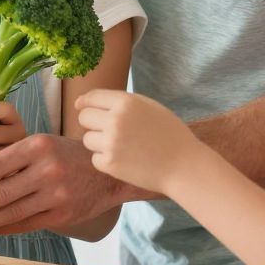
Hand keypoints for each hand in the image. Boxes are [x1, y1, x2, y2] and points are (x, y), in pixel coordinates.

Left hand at [0, 132, 116, 235]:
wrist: (108, 173)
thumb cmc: (64, 155)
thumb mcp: (40, 144)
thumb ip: (9, 158)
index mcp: (35, 145)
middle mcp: (46, 169)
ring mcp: (56, 195)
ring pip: (10, 213)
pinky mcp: (63, 215)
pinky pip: (25, 224)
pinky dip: (3, 227)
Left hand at [75, 90, 198, 193]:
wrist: (183, 166)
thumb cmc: (169, 134)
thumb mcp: (148, 106)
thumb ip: (120, 102)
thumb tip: (85, 102)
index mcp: (125, 102)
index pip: (91, 98)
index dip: (84, 102)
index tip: (81, 106)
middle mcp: (115, 121)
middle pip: (84, 118)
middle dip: (93, 123)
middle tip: (109, 129)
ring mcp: (110, 143)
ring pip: (87, 139)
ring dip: (99, 142)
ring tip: (121, 146)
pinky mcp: (109, 164)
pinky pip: (95, 158)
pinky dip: (105, 160)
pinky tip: (124, 159)